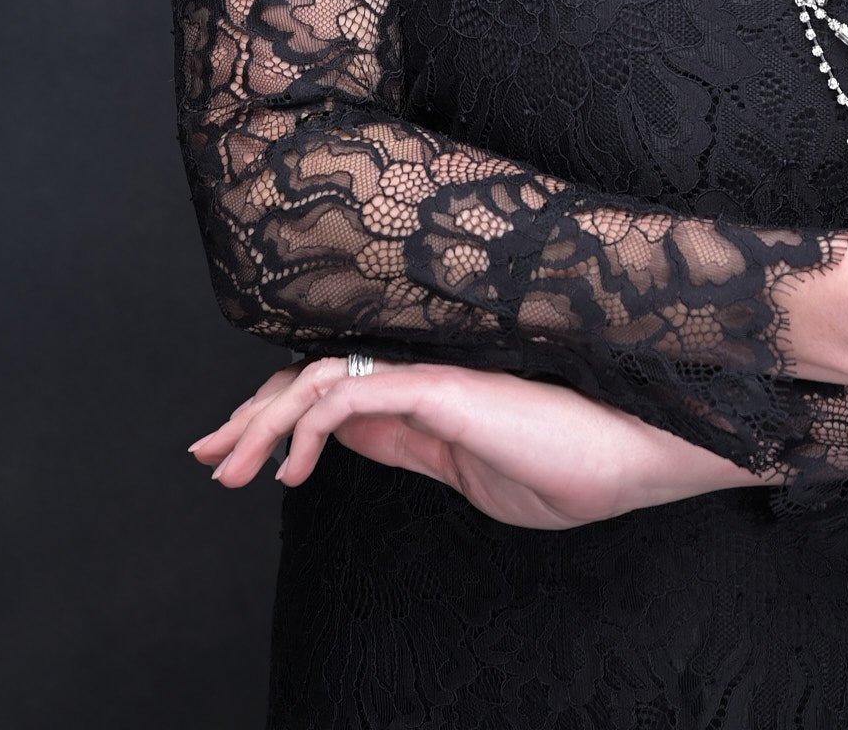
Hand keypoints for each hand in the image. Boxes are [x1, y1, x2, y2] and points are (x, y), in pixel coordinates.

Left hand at [187, 358, 770, 528]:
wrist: (639, 450)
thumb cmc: (578, 464)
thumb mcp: (474, 474)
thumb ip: (413, 449)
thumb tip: (347, 440)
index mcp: (431, 395)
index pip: (334, 392)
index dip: (277, 417)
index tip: (233, 455)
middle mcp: (422, 374)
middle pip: (313, 378)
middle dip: (250, 417)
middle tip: (208, 456)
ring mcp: (433, 374)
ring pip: (320, 380)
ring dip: (262, 423)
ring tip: (230, 469)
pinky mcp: (444, 386)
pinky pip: (354, 394)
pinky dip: (307, 426)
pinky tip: (288, 470)